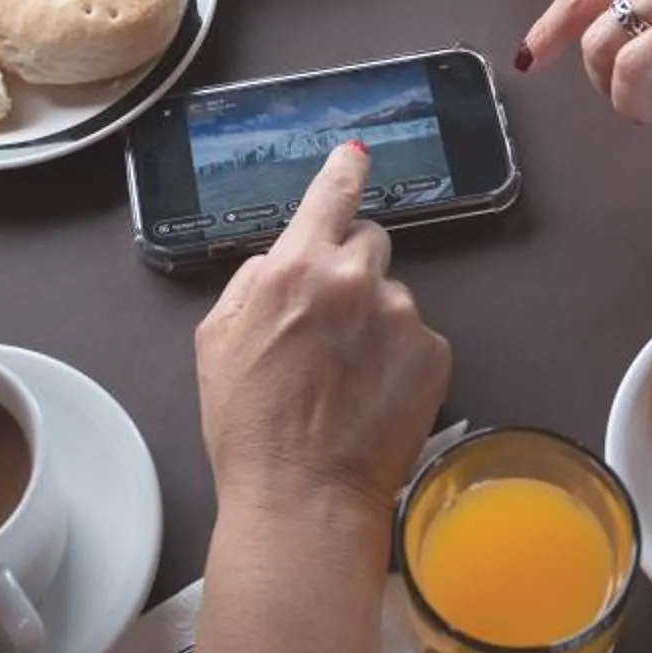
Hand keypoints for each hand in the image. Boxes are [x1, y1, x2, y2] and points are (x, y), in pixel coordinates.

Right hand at [195, 143, 451, 518]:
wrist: (303, 495)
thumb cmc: (249, 425)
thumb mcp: (216, 341)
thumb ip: (251, 283)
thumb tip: (279, 261)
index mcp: (295, 266)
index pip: (331, 194)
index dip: (343, 171)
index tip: (356, 157)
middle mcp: (354, 278)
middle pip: (369, 243)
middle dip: (352, 270)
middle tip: (330, 326)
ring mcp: (402, 315)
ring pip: (394, 297)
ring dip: (376, 322)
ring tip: (347, 380)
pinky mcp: (435, 354)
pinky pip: (419, 340)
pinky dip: (401, 360)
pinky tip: (373, 397)